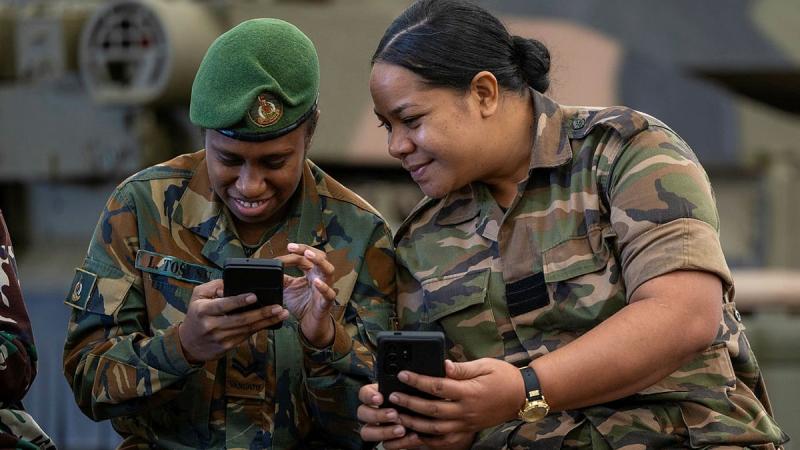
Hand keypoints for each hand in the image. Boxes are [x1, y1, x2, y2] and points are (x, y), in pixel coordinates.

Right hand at [177, 279, 288, 362]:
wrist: (188, 344)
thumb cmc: (196, 314)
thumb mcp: (198, 296)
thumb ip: (214, 286)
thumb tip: (231, 283)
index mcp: (203, 311)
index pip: (223, 305)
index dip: (239, 301)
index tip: (254, 296)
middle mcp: (211, 325)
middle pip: (240, 319)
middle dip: (261, 313)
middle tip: (278, 307)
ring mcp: (220, 338)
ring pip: (246, 329)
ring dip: (266, 322)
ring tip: (281, 314)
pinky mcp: (227, 347)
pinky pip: (246, 336)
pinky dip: (260, 328)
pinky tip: (272, 322)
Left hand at [278, 243, 337, 347]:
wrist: (309, 323)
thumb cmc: (302, 304)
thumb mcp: (288, 288)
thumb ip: (282, 277)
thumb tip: (270, 268)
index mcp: (312, 272)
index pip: (307, 256)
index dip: (298, 250)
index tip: (287, 247)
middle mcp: (320, 277)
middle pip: (320, 257)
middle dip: (308, 250)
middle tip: (294, 247)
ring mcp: (326, 288)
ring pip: (329, 270)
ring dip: (319, 261)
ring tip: (308, 255)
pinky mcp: (326, 302)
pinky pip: (329, 293)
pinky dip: (323, 287)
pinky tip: (316, 282)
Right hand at [357, 383, 414, 447]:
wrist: (427, 418)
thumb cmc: (416, 398)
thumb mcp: (410, 388)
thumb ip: (405, 385)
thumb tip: (408, 377)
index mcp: (376, 396)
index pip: (363, 393)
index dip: (369, 396)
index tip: (379, 398)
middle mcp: (372, 412)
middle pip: (362, 413)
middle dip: (377, 415)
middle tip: (393, 414)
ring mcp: (376, 428)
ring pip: (367, 432)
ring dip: (383, 432)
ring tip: (401, 429)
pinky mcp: (386, 441)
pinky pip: (385, 445)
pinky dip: (398, 443)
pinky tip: (412, 437)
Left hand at [387, 358, 523, 436]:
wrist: (522, 396)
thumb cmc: (503, 377)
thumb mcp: (484, 365)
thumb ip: (462, 368)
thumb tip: (443, 364)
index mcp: (469, 392)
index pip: (438, 386)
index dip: (418, 381)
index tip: (403, 375)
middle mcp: (466, 411)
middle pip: (432, 410)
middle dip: (409, 403)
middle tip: (391, 396)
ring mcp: (466, 423)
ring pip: (435, 429)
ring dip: (414, 423)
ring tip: (397, 415)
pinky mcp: (467, 430)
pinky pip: (445, 440)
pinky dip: (428, 439)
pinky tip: (415, 433)